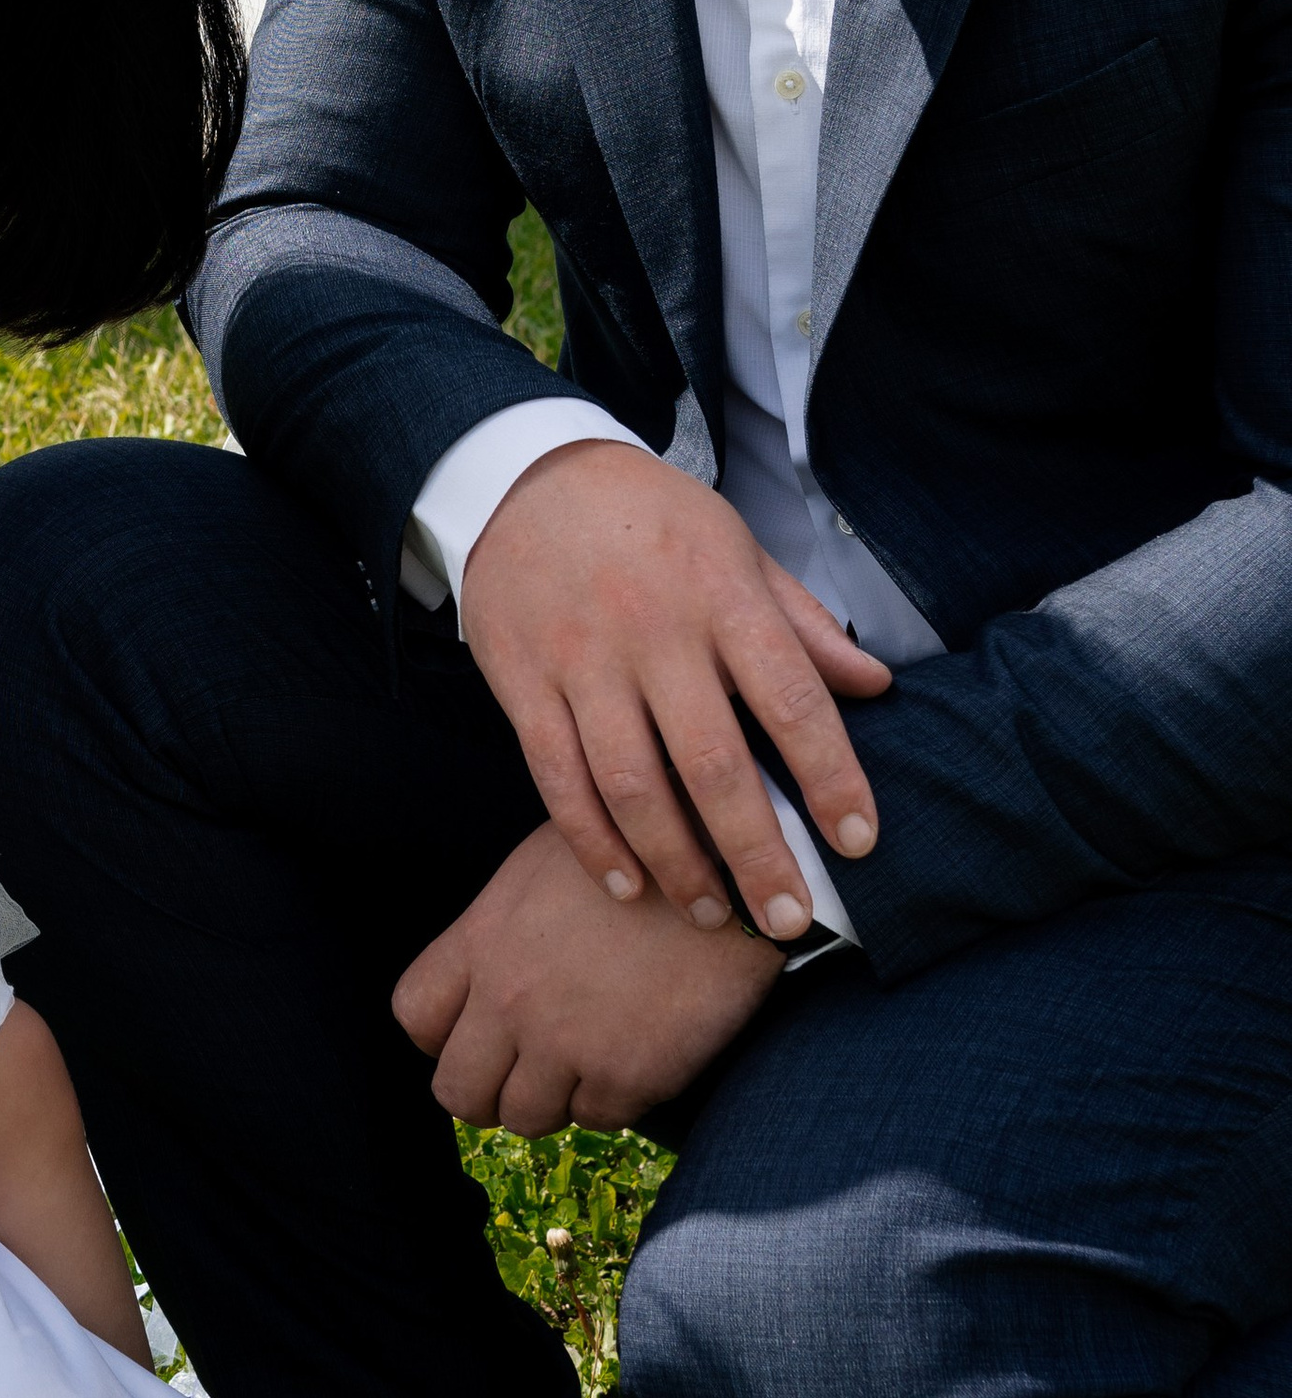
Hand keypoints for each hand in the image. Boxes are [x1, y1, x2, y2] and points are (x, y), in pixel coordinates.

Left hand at [393, 821, 780, 1132]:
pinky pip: (596, 1120)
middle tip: (519, 1079)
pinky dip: (611, 1100)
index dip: (440, 1035)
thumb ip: (501, 922)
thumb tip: (484, 963)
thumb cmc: (641, 848)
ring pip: (523, 1118)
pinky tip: (635, 1056)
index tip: (471, 1034)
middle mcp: (510, 999)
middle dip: (483, 1092)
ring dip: (549, 1100)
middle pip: (456, 1091)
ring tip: (582, 1066)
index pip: (415, 1013)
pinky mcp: (625, 1076)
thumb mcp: (544, 864)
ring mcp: (565, 1043)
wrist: (730, 867)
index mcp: (483, 939)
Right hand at [458, 440, 890, 933]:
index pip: (792, 700)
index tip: (859, 842)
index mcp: (722, 596)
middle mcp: (654, 632)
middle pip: (713, 763)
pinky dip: (592, 841)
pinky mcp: (524, 683)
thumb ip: (801, 623)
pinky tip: (628, 884)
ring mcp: (583, 661)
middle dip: (757, 853)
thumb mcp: (737, 548)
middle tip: (789, 918)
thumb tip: (875, 686)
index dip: (831, 778)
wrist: (526, 478)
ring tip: (715, 914)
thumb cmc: (651, 521)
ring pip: (632, 785)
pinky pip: (558, 779)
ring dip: (677, 864)